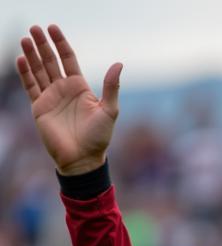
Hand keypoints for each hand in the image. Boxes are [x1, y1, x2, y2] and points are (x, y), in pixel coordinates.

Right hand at [16, 24, 120, 174]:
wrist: (82, 159)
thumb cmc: (99, 138)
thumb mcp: (109, 110)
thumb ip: (111, 87)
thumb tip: (119, 63)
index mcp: (80, 87)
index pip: (68, 59)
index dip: (61, 43)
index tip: (53, 28)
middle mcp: (64, 89)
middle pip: (50, 61)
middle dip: (42, 44)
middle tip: (35, 28)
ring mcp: (50, 97)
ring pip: (38, 70)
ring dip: (32, 55)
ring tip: (26, 39)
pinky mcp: (39, 107)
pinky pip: (30, 86)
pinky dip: (25, 73)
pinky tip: (21, 59)